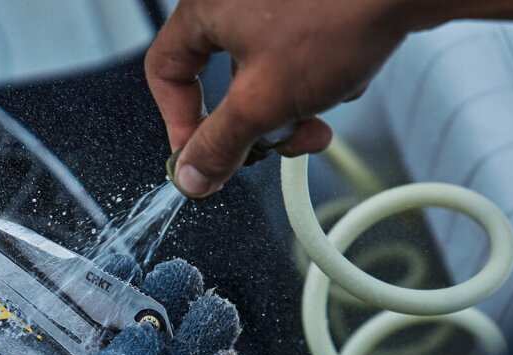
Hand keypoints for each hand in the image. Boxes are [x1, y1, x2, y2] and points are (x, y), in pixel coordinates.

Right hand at [145, 0, 409, 196]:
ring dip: (294, 101)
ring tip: (327, 102)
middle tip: (284, 139)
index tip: (205, 155)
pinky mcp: (315, 3)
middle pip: (223, 78)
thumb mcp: (264, 101)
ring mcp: (276, 0)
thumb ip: (220, 145)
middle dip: (258, 120)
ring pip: (267, 70)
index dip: (180, 121)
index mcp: (205, 6)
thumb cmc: (338, 16)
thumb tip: (192, 178)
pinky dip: (320, 73)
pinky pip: (300, 51)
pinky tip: (348, 72)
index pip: (165, 71)